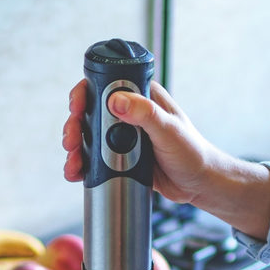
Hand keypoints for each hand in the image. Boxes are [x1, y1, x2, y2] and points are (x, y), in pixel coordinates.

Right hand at [62, 79, 217, 205]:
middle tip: (70, 140)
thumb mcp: (169, 130)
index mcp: (142, 97)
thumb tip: (116, 101)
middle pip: (90, 112)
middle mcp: (130, 114)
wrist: (199, 184)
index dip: (86, 93)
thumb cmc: (192, 153)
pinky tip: (76, 173)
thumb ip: (145, 114)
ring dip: (76, 148)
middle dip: (74, 125)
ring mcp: (124, 137)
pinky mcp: (121, 158)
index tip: (77, 107)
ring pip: (89, 136)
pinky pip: (96, 158)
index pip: (106, 85)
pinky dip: (83, 165)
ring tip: (73, 163)